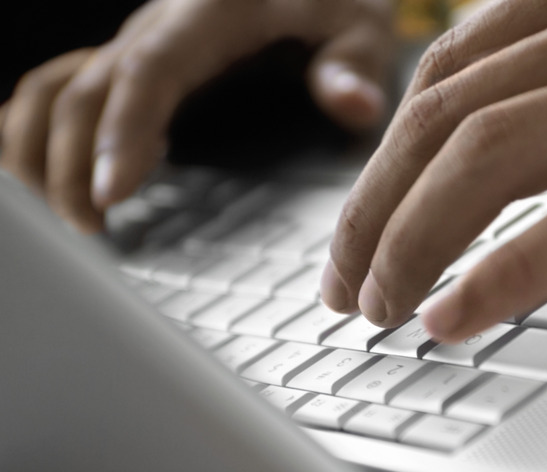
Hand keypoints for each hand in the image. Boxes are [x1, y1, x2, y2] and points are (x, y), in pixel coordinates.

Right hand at [0, 0, 393, 232]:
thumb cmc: (334, 0)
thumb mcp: (359, 24)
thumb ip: (351, 65)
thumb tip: (355, 105)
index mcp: (209, 15)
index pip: (150, 72)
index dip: (122, 131)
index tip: (111, 192)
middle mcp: (161, 26)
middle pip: (86, 89)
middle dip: (71, 161)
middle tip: (90, 230)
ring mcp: (142, 43)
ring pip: (59, 86)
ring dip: (45, 148)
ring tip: (70, 214)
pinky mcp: (138, 60)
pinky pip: (67, 83)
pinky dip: (47, 130)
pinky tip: (65, 175)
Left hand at [322, 0, 546, 342]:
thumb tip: (480, 152)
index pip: (441, 80)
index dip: (379, 160)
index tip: (357, 227)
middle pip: (443, 121)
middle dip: (372, 212)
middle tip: (344, 284)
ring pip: (490, 159)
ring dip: (412, 241)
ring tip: (378, 308)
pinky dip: (506, 273)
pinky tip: (453, 316)